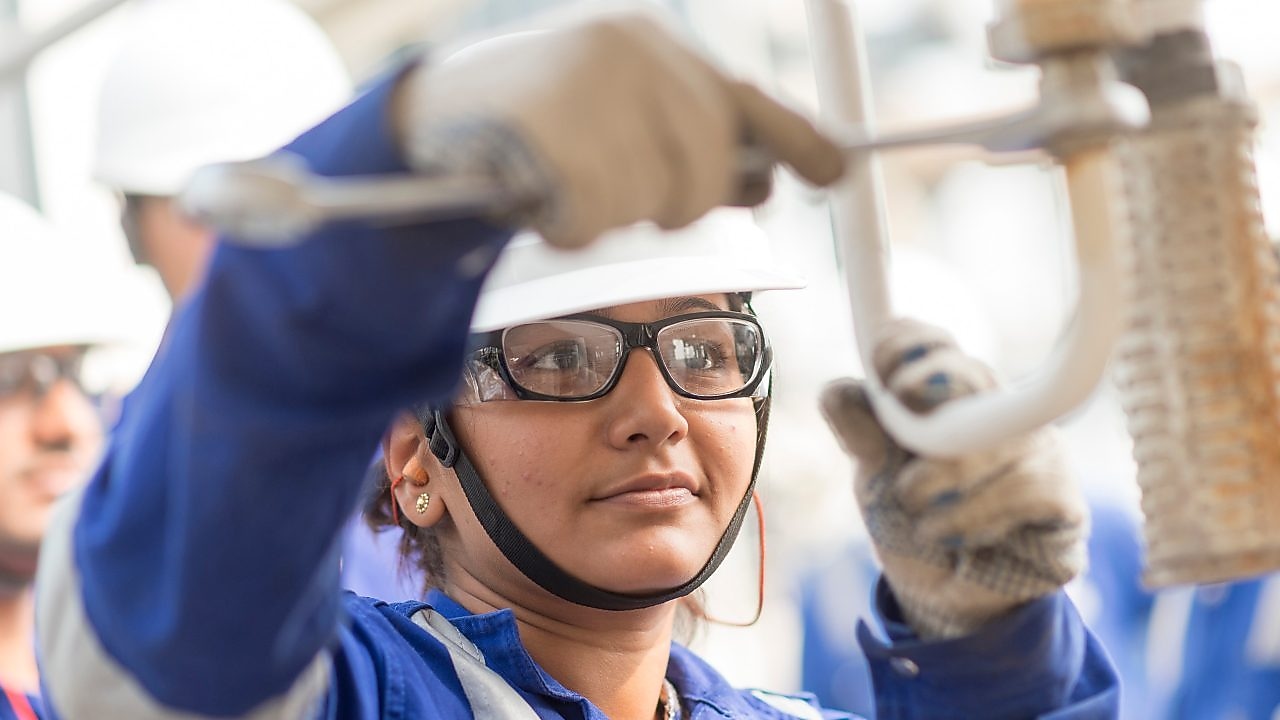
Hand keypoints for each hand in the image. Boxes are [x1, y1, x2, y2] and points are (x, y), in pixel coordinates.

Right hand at [395, 4, 842, 247]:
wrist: (433, 115)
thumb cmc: (542, 122)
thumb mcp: (625, 120)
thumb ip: (694, 145)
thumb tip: (769, 182)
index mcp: (652, 44)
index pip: (742, 98)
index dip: (798, 140)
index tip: (837, 173)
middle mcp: (629, 54)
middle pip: (703, 167)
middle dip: (675, 203)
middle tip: (626, 196)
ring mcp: (589, 90)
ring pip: (648, 203)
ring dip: (608, 213)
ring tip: (563, 178)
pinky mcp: (549, 135)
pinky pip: (592, 224)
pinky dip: (566, 228)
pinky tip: (536, 195)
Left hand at [819, 319, 1088, 639]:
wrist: (944, 597)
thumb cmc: (911, 522)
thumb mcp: (873, 476)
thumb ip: (859, 431)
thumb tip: (836, 390)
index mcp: (946, 394)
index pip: (935, 344)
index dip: (910, 345)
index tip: (884, 369)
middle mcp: (996, 410)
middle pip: (970, 374)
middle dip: (932, 384)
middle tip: (905, 408)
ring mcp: (1035, 448)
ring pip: (991, 437)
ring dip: (941, 476)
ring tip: (916, 506)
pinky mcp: (1061, 495)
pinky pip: (1022, 488)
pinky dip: (973, 516)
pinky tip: (952, 534)